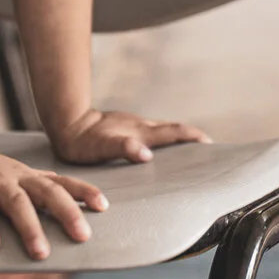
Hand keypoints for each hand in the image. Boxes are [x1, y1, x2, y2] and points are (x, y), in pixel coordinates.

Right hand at [0, 141, 105, 259]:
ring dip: (30, 228)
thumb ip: (42, 192)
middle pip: (47, 192)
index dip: (84, 192)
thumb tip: (76, 209)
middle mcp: (16, 176)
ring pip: (16, 203)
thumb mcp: (19, 180)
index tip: (103, 206)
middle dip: (67, 213)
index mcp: (31, 176)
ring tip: (41, 253)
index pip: (63, 183)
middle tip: (82, 236)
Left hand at [47, 108, 209, 165]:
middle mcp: (142, 126)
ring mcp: (134, 125)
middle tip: (207, 147)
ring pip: (163, 129)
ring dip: (179, 137)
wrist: (68, 123)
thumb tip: (147, 154)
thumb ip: (124, 149)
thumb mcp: (101, 148)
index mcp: (142, 133)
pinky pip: (152, 132)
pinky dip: (163, 138)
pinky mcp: (126, 128)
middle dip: (192, 136)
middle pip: (173, 129)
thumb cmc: (82, 141)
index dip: (193, 137)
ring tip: (189, 149)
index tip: (210, 143)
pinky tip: (158, 148)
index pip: (175, 132)